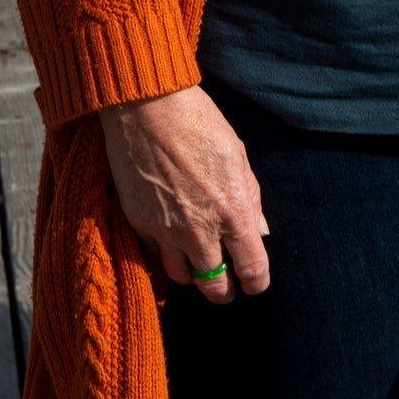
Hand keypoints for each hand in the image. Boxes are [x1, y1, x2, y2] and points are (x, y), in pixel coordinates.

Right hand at [99, 84, 270, 303]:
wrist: (146, 108)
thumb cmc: (198, 122)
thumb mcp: (237, 154)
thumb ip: (250, 197)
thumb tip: (259, 231)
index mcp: (232, 210)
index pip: (251, 268)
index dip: (257, 282)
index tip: (256, 284)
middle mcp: (199, 229)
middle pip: (215, 287)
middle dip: (224, 290)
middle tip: (228, 285)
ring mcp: (166, 231)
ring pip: (183, 278)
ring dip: (194, 275)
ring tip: (199, 261)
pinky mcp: (139, 225)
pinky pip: (155, 258)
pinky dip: (166, 257)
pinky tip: (171, 244)